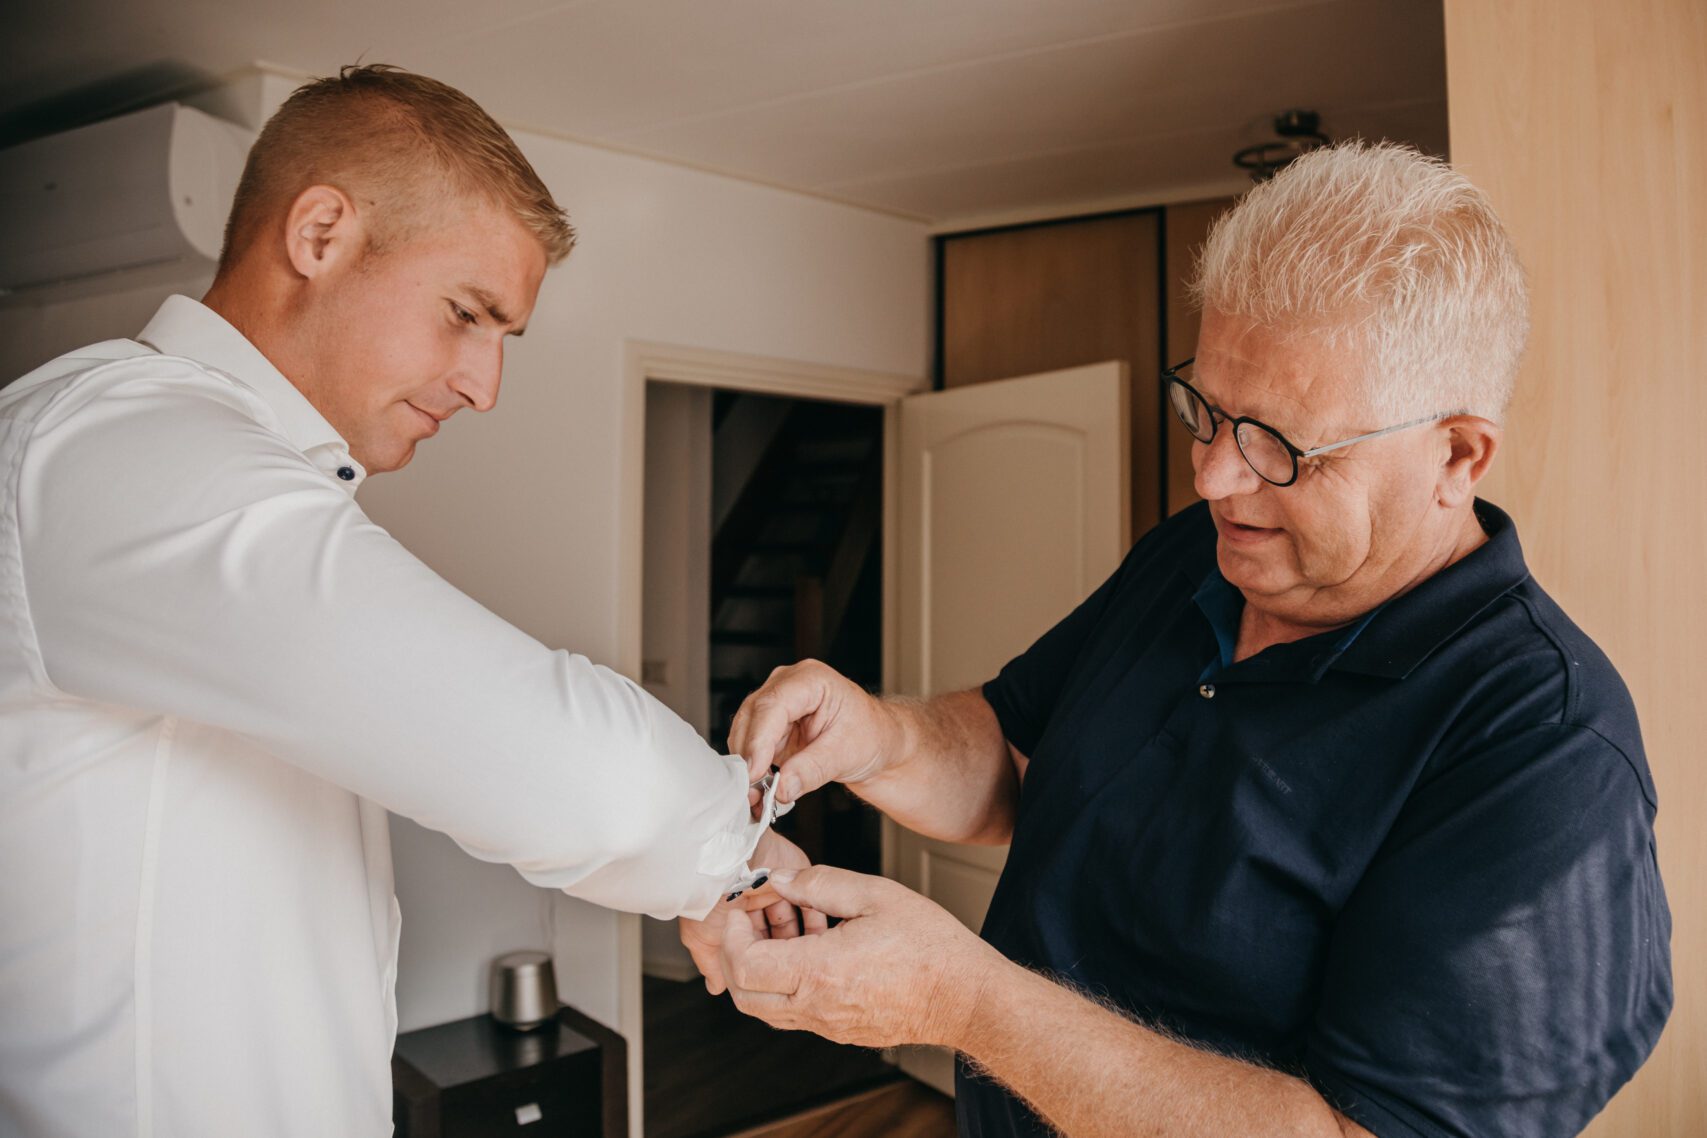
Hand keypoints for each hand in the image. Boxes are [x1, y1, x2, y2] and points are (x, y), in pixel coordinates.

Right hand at [679, 828, 827, 994]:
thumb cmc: (709, 894)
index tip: (768, 975)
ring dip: (800, 935)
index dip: (762, 961)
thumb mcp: (700, 936)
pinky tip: (814, 926)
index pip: (755, 948)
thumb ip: (710, 962)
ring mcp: (777, 890)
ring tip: (803, 948)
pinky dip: (814, 915)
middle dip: (783, 949)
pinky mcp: (796, 877)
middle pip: (777, 936)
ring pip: (795, 922)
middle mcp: (758, 904)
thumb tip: (716, 987)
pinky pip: (811, 901)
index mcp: (737, 918)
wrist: (725, 860)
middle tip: (789, 962)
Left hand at [717, 865, 1006, 1048]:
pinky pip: (796, 1011)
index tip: (739, 910)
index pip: (744, 966)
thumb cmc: (930, 947)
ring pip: (767, 1007)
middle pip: (744, 996)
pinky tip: (816, 947)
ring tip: (790, 927)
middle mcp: (817, 1006)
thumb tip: (781, 879)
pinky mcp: (840, 1030)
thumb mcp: (875, 895)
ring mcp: (828, 1024)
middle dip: (735, 956)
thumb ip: (820, 884)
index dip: (731, 935)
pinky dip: (789, 982)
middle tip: (750, 921)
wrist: (965, 997)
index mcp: (819, 972)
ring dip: (763, 969)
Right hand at [729, 660, 898, 804]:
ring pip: (745, 731)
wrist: (878, 742)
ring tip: (759, 794)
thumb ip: (812, 770)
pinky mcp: (771, 725)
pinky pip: (751, 744)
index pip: (772, 705)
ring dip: (748, 763)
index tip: (754, 771)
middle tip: (753, 791)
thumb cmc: (871, 735)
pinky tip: (762, 786)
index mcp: (811, 679)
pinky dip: (752, 766)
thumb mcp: (846, 754)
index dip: (759, 740)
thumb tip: (781, 787)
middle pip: (752, 716)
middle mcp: (788, 685)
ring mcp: (776, 703)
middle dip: (749, 755)